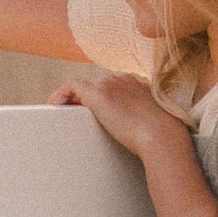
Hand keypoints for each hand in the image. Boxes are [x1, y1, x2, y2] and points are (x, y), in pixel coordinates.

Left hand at [47, 71, 188, 162]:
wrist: (162, 137)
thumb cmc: (164, 138)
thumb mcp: (156, 124)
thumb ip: (146, 121)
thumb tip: (141, 135)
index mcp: (138, 83)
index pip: (112, 85)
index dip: (100, 98)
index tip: (93, 112)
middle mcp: (123, 78)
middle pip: (96, 85)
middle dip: (83, 100)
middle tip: (73, 116)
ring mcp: (110, 84)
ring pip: (83, 87)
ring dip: (71, 101)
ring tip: (62, 114)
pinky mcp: (99, 94)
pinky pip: (71, 86)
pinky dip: (61, 94)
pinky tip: (53, 106)